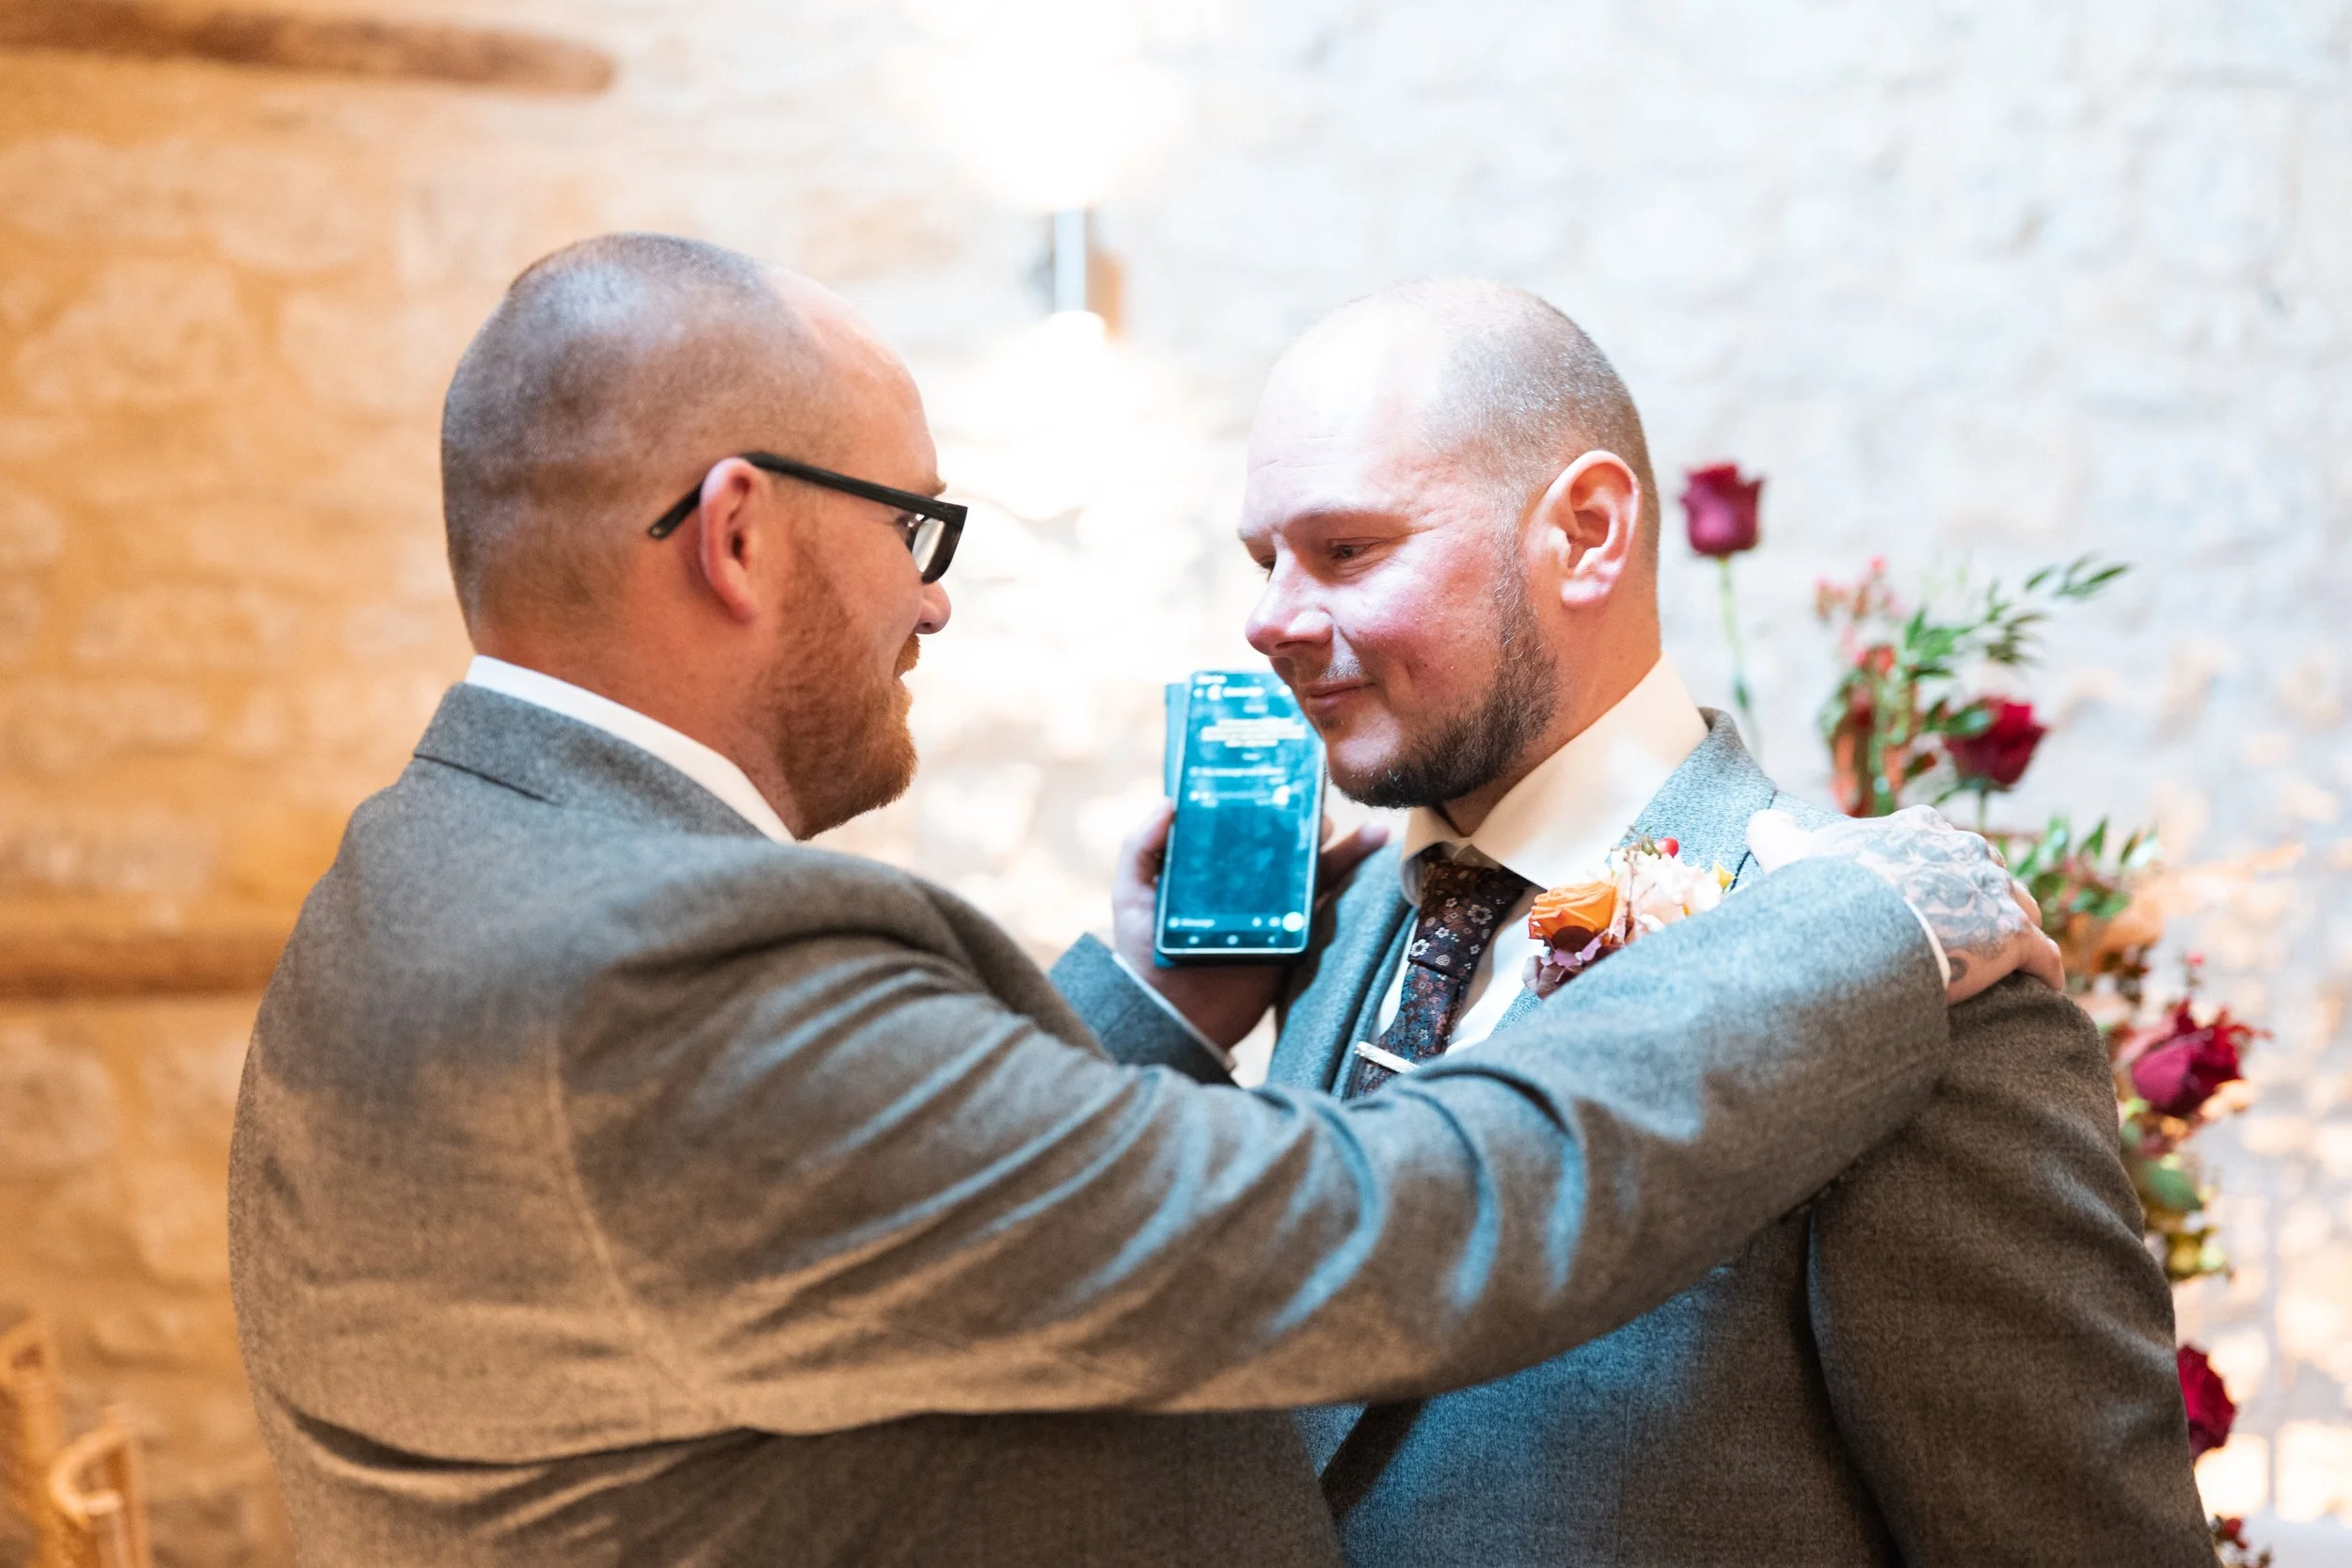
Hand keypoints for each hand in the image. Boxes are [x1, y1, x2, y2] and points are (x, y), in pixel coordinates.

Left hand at [1112, 801, 1389, 1048]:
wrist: (1173, 1015)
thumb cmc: (1142, 953)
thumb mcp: (1131, 894)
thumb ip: (1140, 849)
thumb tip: (1169, 803)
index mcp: (1214, 863)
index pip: (1246, 821)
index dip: (1267, 796)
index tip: (1286, 773)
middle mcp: (1249, 877)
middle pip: (1288, 838)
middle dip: (1308, 817)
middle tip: (1318, 807)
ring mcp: (1277, 904)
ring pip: (1318, 865)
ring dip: (1347, 844)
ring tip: (1370, 830)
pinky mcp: (1297, 933)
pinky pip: (1331, 902)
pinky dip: (1355, 876)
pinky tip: (1376, 850)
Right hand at [1746, 804, 2062, 1003]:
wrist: (1864, 928)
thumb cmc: (1828, 890)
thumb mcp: (1794, 851)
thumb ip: (1778, 832)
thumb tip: (1759, 820)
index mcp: (1921, 828)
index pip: (1939, 840)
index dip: (1934, 866)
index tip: (1926, 891)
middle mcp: (1968, 850)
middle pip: (1985, 871)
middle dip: (1978, 896)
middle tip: (1963, 929)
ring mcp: (1996, 892)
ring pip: (2021, 907)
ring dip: (2015, 929)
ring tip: (2006, 958)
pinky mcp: (2016, 936)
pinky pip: (2044, 956)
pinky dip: (2043, 971)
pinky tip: (2040, 987)